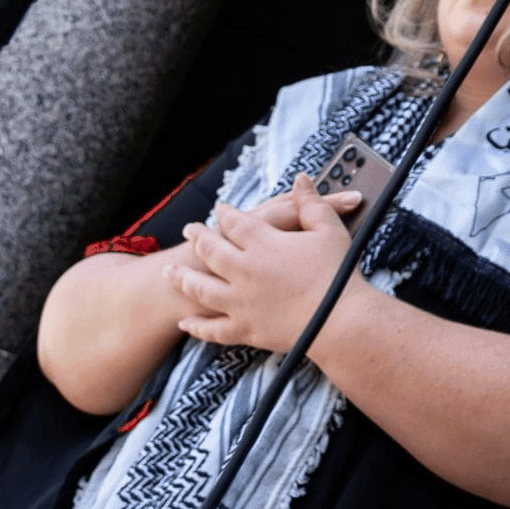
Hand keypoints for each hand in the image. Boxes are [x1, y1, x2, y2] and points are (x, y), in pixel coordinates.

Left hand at [174, 175, 364, 350]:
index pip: (236, 223)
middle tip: (190, 230)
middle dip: (199, 238)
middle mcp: (244, 271)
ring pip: (201, 287)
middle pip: (212, 250)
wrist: (338, 320)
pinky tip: (186, 322)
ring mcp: (240, 302)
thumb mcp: (329, 229)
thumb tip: (302, 179)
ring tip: (171, 271)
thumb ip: (312, 203)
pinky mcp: (244, 329)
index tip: (219, 209)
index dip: (225, 214)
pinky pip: (212, 328)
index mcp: (264, 244)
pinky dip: (197, 325)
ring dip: (183, 278)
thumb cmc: (338, 273)